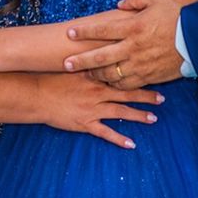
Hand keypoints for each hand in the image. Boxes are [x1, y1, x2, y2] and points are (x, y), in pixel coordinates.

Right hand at [37, 73, 165, 148]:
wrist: (36, 95)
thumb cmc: (51, 79)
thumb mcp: (72, 66)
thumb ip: (88, 63)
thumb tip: (102, 53)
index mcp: (95, 76)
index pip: (121, 74)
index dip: (137, 75)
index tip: (152, 74)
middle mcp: (97, 92)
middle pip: (127, 93)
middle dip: (146, 96)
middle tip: (161, 98)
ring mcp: (92, 109)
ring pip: (121, 112)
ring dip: (139, 115)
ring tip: (153, 119)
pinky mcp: (85, 123)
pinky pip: (106, 133)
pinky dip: (119, 139)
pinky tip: (132, 144)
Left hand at [63, 0, 184, 88]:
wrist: (197, 41)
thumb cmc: (176, 17)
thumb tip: (120, 3)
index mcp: (133, 27)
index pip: (102, 29)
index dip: (84, 31)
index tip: (70, 32)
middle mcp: (133, 47)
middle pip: (100, 57)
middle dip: (81, 61)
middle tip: (65, 64)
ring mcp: (139, 64)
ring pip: (110, 74)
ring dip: (95, 74)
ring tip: (85, 73)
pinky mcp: (147, 76)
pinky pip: (126, 84)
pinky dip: (114, 83)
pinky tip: (108, 81)